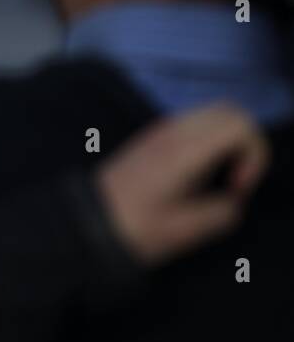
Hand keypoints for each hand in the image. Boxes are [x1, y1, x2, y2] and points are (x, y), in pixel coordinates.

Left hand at [97, 103, 269, 263]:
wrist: (86, 222)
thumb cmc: (134, 227)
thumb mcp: (186, 231)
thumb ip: (223, 212)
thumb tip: (231, 200)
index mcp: (184, 148)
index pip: (241, 124)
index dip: (254, 155)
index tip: (237, 188)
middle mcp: (172, 130)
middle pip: (230, 110)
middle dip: (245, 143)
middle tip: (233, 181)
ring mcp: (160, 129)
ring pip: (212, 114)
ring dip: (227, 141)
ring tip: (216, 179)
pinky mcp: (152, 137)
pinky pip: (193, 124)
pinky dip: (209, 141)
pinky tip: (196, 174)